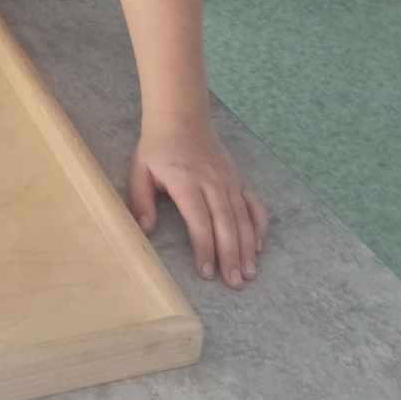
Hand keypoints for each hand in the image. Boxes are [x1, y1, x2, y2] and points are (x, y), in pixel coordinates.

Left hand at [127, 121, 268, 287]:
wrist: (181, 116)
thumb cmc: (158, 148)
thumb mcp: (140, 171)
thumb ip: (141, 201)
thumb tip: (145, 230)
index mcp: (185, 182)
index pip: (199, 221)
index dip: (204, 248)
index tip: (206, 272)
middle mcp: (212, 182)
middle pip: (225, 224)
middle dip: (231, 256)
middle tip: (235, 283)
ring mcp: (228, 180)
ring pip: (242, 218)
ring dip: (248, 247)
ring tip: (249, 273)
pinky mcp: (238, 178)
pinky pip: (253, 204)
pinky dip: (260, 226)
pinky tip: (260, 247)